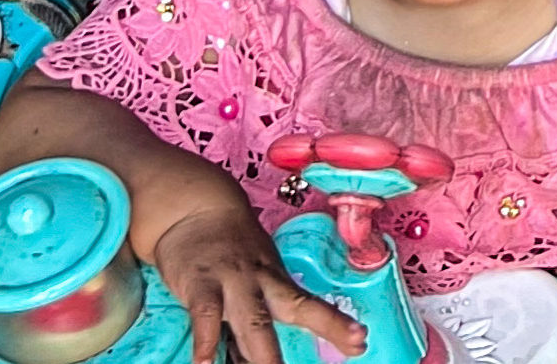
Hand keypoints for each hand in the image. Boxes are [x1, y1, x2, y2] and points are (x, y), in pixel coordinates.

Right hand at [149, 206, 365, 363]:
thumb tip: (260, 356)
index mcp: (278, 280)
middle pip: (296, 307)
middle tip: (349, 348)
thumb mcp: (253, 275)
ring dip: (264, 350)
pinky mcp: (200, 284)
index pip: (312, 305)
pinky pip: (205, 317)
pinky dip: (205, 343)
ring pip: (254, 319)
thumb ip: (258, 314)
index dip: (336, 323)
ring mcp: (232, 282)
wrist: (196, 208)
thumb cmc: (230, 249)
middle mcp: (262, 281)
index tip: (359, 342)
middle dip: (323, 328)